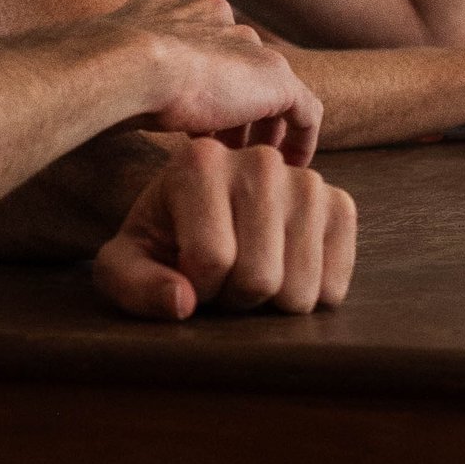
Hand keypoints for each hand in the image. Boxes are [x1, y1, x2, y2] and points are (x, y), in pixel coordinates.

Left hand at [94, 135, 357, 321]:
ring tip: (248, 272)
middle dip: (235, 298)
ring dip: (270, 303)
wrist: (206, 226)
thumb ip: (136, 286)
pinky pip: (334, 287)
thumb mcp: (124, 266)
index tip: (184, 273)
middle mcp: (260, 160)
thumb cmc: (161, 246)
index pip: (210, 260)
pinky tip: (283, 272)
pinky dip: (307, 298)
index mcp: (200, 161)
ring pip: (298, 290)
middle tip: (220, 277)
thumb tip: (183, 301)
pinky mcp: (341, 205)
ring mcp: (308, 181)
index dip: (196, 289)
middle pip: (259, 277)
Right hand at [112, 0, 321, 163]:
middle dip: (233, 108)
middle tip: (224, 149)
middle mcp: (217, 19)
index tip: (195, 127)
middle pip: (238, 65)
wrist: (126, 65)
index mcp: (176, 11)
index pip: (202, 49)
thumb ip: (122, 77)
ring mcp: (249, 46)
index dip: (201, 90)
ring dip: (262, 126)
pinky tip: (291, 166)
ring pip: (269, 87)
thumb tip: (98, 105)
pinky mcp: (275, 77)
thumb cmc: (104, 75)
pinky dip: (300, 139)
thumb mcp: (112, 72)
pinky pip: (304, 109)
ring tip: (251, 162)